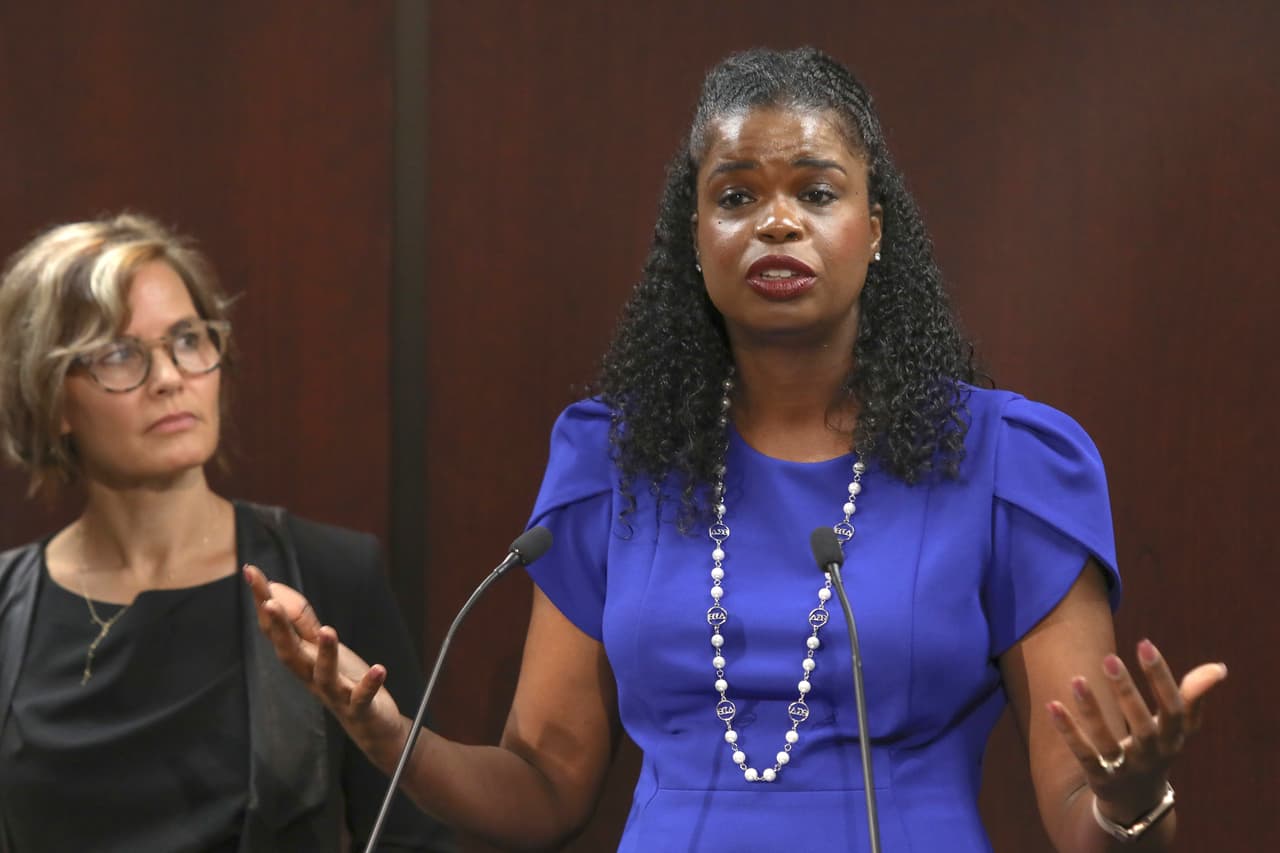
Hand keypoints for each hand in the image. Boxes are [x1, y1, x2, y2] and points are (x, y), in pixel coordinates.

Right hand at [243, 564, 410, 767]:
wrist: (372, 727)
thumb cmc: (344, 683)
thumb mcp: (322, 649)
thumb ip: (301, 623)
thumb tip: (276, 590)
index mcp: (302, 660)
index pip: (276, 629)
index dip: (262, 600)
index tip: (250, 570)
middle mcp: (312, 677)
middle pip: (290, 654)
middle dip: (279, 629)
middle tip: (269, 602)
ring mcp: (336, 694)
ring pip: (325, 676)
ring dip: (326, 654)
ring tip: (328, 630)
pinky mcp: (360, 708)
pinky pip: (362, 697)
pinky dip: (369, 685)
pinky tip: (380, 669)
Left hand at [1046, 638, 1226, 822]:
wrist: (1138, 801)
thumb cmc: (1159, 749)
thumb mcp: (1180, 728)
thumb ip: (1193, 697)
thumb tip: (1218, 668)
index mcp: (1173, 738)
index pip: (1173, 707)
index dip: (1161, 677)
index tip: (1145, 644)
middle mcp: (1152, 753)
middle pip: (1141, 724)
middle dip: (1126, 691)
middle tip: (1109, 658)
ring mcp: (1125, 767)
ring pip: (1107, 740)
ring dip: (1091, 710)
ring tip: (1076, 679)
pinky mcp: (1100, 776)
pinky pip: (1083, 753)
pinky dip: (1068, 730)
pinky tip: (1053, 704)